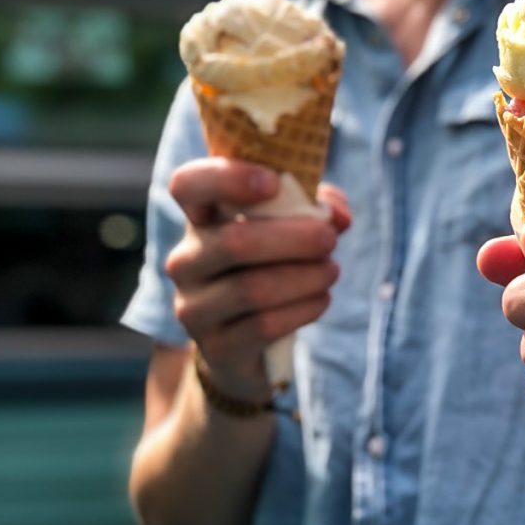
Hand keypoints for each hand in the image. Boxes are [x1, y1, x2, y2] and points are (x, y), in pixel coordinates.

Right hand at [166, 158, 350, 400]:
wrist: (247, 344)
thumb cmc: (271, 268)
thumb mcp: (293, 230)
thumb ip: (318, 211)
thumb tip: (338, 215)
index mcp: (200, 219)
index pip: (188, 184)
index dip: (226, 178)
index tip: (272, 182)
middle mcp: (186, 260)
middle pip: (234, 243)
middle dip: (294, 239)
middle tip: (329, 238)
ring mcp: (194, 306)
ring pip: (252, 289)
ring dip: (305, 277)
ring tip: (332, 271)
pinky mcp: (216, 346)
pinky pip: (264, 325)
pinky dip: (303, 309)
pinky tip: (322, 300)